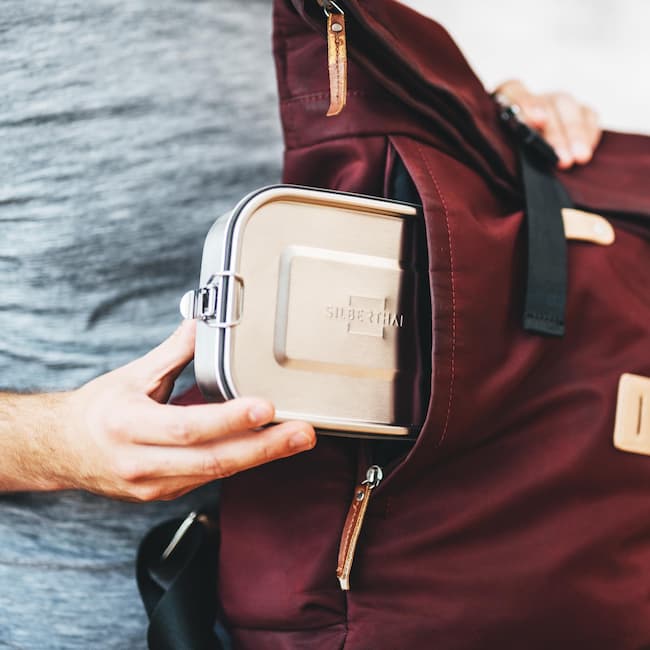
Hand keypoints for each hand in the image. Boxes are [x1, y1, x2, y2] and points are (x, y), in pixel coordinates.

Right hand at [54, 320, 315, 500]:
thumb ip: (172, 352)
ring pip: (215, 473)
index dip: (228, 419)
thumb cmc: (96, 411)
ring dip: (260, 457)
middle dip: (263, 447)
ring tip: (296, 439)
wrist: (61, 451)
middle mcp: (141, 462)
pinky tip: (266, 449)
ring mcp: (153, 485)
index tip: (266, 407)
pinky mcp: (164, 494)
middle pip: (211, 460)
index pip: (186, 426)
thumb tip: (204, 322)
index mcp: (128, 426)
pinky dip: (240, 463)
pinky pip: (208, 478)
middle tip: (302, 433)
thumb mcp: (130, 376)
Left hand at [495, 79, 601, 169]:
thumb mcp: (495, 150)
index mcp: (504, 102)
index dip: (526, 104)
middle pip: (548, 104)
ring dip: (576, 134)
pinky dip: (589, 131)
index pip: (512, 91)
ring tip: (580, 157)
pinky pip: (587, 115)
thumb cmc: (504, 153)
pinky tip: (587, 149)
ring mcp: (555, 103)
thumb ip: (501, 147)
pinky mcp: (575, 112)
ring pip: (569, 108)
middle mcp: (532, 99)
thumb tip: (519, 149)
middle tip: (562, 159)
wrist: (518, 158)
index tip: (537, 121)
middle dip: (556, 133)